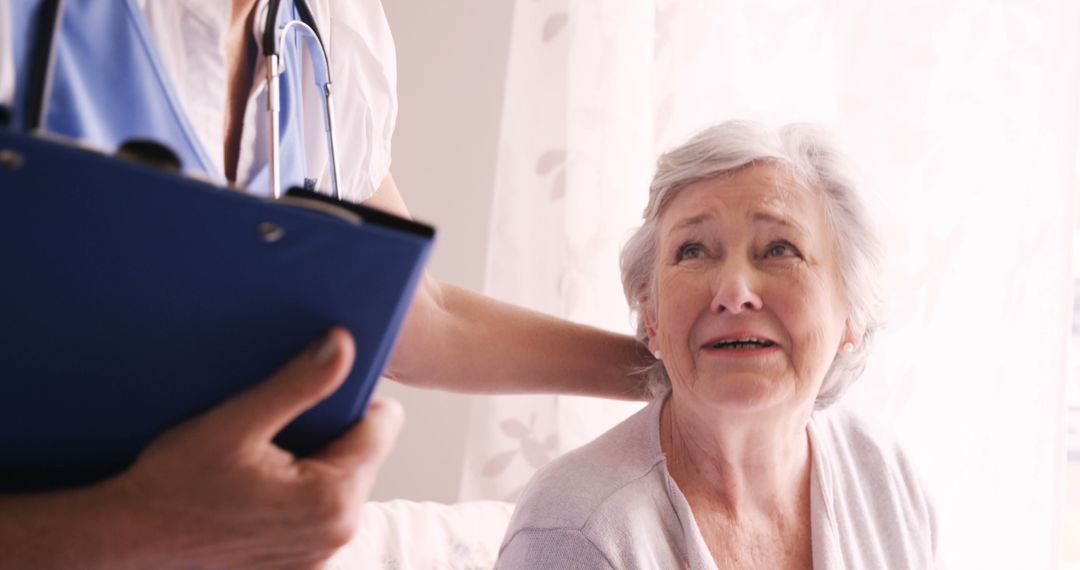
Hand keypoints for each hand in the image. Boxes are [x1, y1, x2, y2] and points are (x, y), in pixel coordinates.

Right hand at [99, 327, 403, 568]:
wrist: (129, 539)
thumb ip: (298, 383)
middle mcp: (338, 533)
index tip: (313, 395)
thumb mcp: (234, 423)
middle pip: (364, 455)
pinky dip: (300, 498)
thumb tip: (343, 344)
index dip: (351, 398)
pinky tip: (260, 491)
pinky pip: (320, 515)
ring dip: (316, 467)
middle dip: (332, 435)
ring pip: (344, 484)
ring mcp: (320, 554)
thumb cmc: (174, 483)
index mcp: (333, 497)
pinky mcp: (301, 566)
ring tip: (265, 460)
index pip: (383, 424)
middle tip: (277, 430)